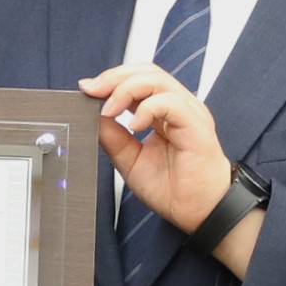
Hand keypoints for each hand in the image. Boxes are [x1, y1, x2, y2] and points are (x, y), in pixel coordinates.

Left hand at [81, 62, 260, 274]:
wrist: (199, 213)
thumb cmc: (174, 189)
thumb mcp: (130, 160)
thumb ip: (113, 138)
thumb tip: (93, 117)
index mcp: (163, 113)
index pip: (138, 80)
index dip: (111, 80)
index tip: (86, 89)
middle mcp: (178, 108)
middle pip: (147, 72)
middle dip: (115, 77)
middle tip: (92, 90)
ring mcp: (189, 113)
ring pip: (157, 80)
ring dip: (126, 89)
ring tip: (109, 110)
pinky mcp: (196, 125)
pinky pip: (171, 102)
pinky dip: (147, 108)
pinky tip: (134, 125)